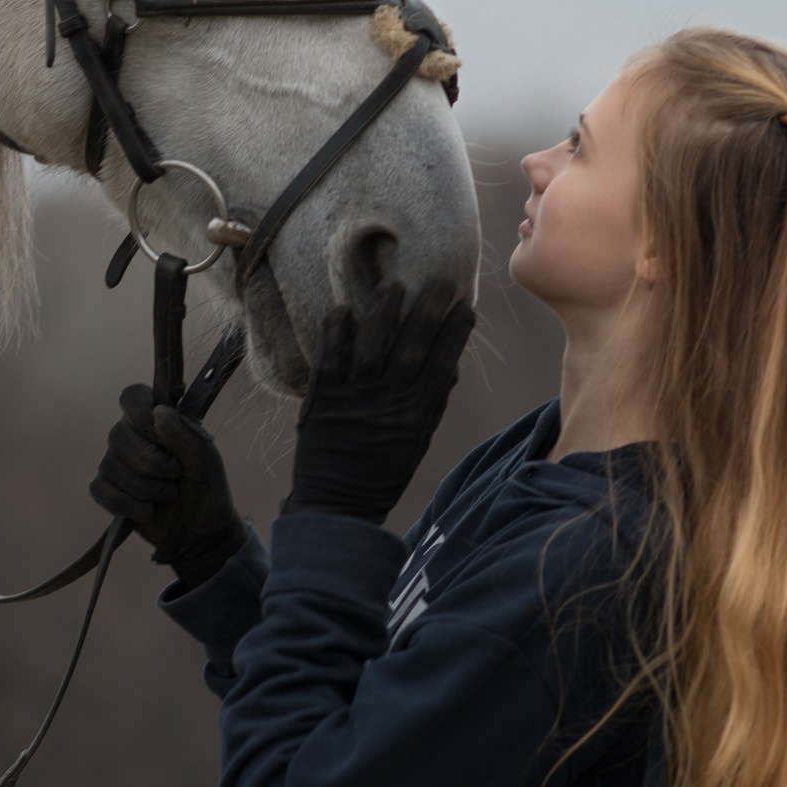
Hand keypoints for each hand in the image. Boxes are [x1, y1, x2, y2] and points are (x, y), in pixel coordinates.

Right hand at [89, 384, 245, 580]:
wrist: (201, 534)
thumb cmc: (207, 491)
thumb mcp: (207, 463)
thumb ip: (185, 436)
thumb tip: (158, 411)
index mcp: (158, 421)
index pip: (132, 396)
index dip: (139, 412)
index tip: (158, 432)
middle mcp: (132, 436)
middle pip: (119, 435)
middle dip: (152, 464)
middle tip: (175, 476)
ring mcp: (117, 463)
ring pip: (110, 466)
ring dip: (145, 489)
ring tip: (167, 496)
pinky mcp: (108, 490)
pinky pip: (101, 490)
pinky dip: (127, 504)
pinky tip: (146, 511)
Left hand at [284, 281, 478, 522]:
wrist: (336, 505)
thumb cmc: (382, 474)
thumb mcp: (417, 443)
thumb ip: (432, 404)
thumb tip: (448, 367)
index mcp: (415, 415)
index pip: (441, 364)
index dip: (455, 334)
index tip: (465, 306)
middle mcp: (387, 403)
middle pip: (411, 347)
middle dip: (428, 311)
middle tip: (439, 281)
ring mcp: (354, 400)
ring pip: (372, 347)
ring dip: (384, 313)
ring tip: (395, 286)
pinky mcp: (322, 401)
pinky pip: (330, 360)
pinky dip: (336, 334)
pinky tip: (343, 309)